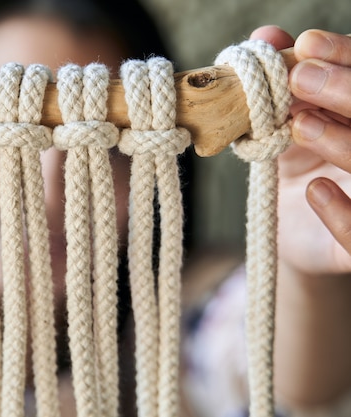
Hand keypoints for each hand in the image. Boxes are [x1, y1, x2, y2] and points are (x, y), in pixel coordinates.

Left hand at [251, 27, 350, 275]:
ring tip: (298, 125)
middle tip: (299, 77)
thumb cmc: (295, 165)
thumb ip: (277, 82)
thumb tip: (266, 35)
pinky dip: (345, 214)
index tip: (306, 44)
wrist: (292, 228)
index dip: (349, 56)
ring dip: (344, 141)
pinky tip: (315, 190)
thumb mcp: (280, 123)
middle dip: (347, 90)